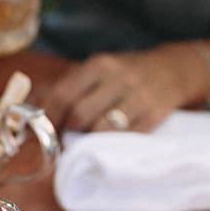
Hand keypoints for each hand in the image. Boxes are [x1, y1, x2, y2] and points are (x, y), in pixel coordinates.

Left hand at [42, 44, 187, 133]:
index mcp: (99, 65)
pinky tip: (106, 144)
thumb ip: (72, 87)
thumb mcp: (101, 69)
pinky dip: (111, 145)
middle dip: (67, 131)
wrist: (173, 70)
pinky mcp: (154, 115)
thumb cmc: (127, 73)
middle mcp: (118, 78)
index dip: (49, 117)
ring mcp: (138, 97)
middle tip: (65, 139)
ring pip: (100, 129)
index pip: (63, 94)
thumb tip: (36, 114)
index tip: (42, 130)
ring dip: (88, 141)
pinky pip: (125, 138)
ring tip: (86, 141)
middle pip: (79, 114)